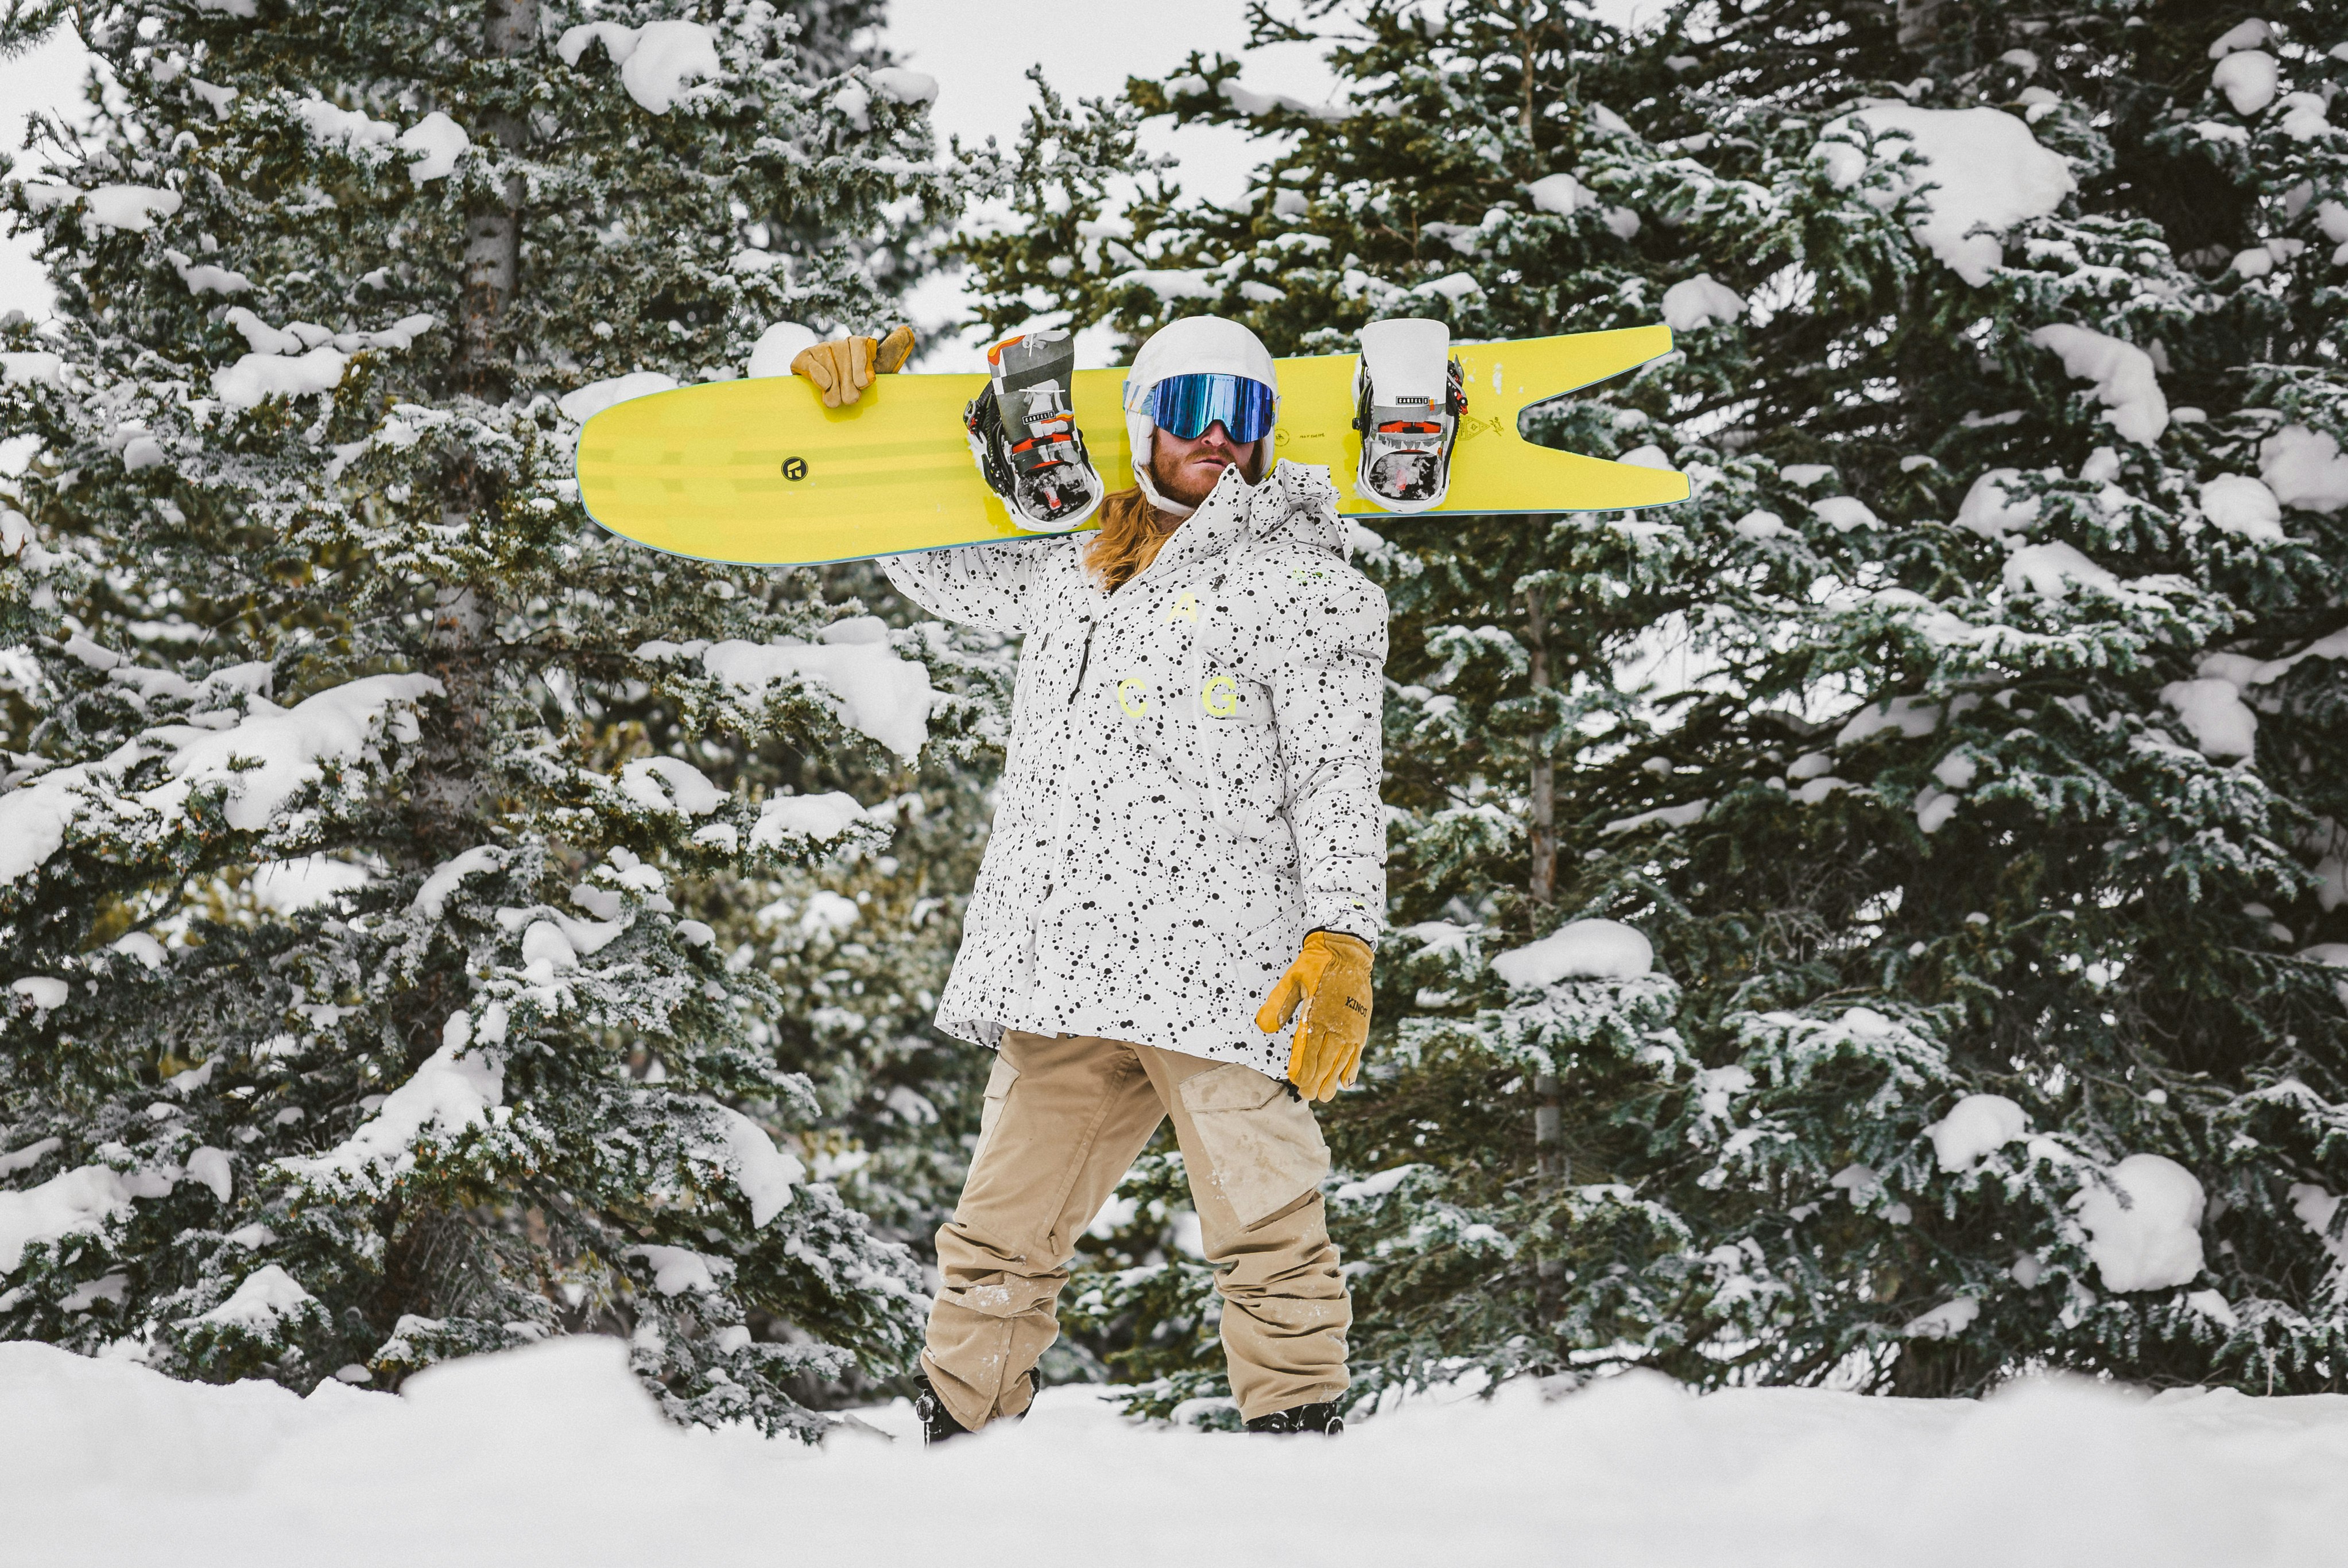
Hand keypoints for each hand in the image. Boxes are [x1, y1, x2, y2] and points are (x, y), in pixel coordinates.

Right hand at [790, 325, 915, 406]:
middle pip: (844, 356)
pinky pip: (811, 363)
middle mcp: (840, 344)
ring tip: (837, 402)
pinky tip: (825, 385)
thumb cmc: (860, 386)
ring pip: (828, 361)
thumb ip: (892, 352)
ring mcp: (821, 349)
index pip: (860, 345)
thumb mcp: (880, 369)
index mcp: (859, 344)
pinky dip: (818, 374)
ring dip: (834, 385)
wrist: (833, 399)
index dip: (862, 365)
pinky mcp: (803, 358)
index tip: (865, 384)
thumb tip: (907, 331)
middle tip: (851, 400)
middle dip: (848, 382)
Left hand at [1255, 930, 1373, 1102]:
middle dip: (1315, 1080)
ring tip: (1325, 1096)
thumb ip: (1278, 1004)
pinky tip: (1347, 1082)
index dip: (1301, 1069)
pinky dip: (1352, 1068)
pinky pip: (1357, 1052)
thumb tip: (1264, 1027)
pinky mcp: (1362, 1025)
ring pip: (1341, 1060)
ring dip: (1332, 1079)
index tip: (1295, 1083)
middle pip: (1324, 1060)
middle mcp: (1336, 1024)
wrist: (1347, 951)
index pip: (1307, 1049)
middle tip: (1308, 1096)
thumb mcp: (1292, 979)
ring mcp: (1351, 1026)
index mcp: (1316, 1014)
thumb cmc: (1315, 965)